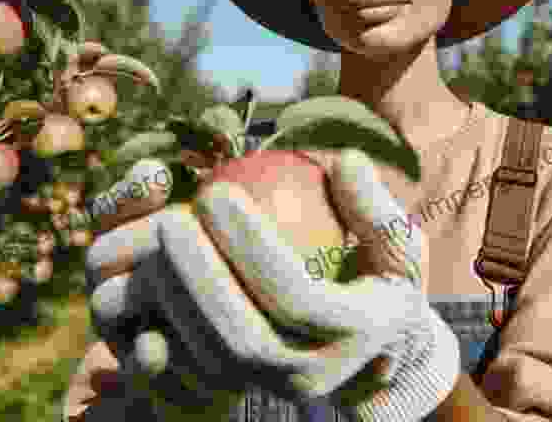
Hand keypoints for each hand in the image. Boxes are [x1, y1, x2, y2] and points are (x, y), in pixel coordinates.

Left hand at [85, 149, 459, 421]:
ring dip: (174, 299)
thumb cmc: (384, 284)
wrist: (377, 355)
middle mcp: (312, 373)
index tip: (218, 193)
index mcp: (354, 334)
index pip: (294, 294)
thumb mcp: (401, 246)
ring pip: (210, 356)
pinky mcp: (245, 390)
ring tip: (155, 243)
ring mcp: (274, 389)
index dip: (250, 245)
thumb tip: (345, 161)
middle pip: (241, 335)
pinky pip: (194, 367)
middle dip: (198, 277)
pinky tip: (150, 280)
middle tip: (171, 219)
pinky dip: (167, 325)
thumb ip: (378, 208)